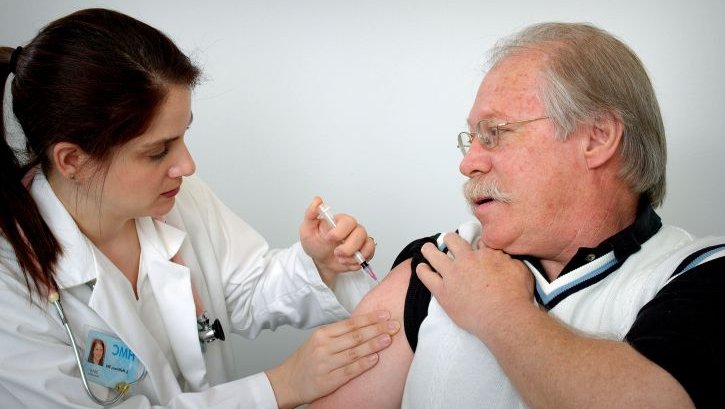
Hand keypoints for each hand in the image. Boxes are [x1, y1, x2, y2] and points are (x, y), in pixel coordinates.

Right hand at [265, 310, 400, 408]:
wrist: (287, 382)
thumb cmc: (306, 360)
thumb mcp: (318, 341)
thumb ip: (339, 334)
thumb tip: (366, 325)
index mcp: (322, 334)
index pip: (350, 323)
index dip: (370, 318)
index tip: (385, 314)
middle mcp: (323, 347)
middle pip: (355, 336)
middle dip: (377, 329)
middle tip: (394, 325)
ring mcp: (325, 364)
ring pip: (354, 352)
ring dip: (374, 344)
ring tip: (389, 339)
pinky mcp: (328, 380)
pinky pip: (349, 371)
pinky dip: (363, 364)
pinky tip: (375, 359)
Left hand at [299, 197, 375, 285]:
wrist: (320, 261)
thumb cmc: (315, 244)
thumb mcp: (307, 230)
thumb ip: (311, 214)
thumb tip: (317, 200)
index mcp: (340, 221)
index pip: (348, 221)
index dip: (340, 231)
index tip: (328, 238)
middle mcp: (352, 229)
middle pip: (360, 233)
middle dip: (348, 247)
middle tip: (336, 252)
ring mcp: (360, 240)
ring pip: (367, 244)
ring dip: (352, 256)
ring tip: (339, 258)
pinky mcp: (364, 251)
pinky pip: (369, 254)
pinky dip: (357, 262)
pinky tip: (346, 262)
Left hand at [415, 233, 532, 339]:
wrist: (505, 317)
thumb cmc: (515, 296)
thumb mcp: (519, 269)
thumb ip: (507, 259)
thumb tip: (501, 255)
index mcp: (484, 254)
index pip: (475, 241)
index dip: (473, 244)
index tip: (472, 247)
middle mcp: (465, 261)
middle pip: (452, 241)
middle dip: (449, 239)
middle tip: (447, 241)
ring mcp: (451, 276)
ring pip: (434, 255)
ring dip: (430, 250)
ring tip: (427, 249)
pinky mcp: (442, 292)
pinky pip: (426, 277)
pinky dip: (422, 270)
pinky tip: (421, 268)